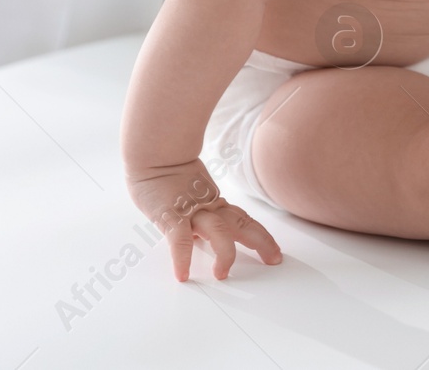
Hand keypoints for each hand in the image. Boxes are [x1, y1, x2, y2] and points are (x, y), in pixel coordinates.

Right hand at [127, 158, 282, 280]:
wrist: (154, 153)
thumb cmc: (168, 174)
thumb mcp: (192, 194)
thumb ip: (200, 211)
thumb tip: (201, 233)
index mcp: (214, 203)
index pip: (243, 220)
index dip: (261, 235)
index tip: (274, 250)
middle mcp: (208, 207)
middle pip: (241, 224)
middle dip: (261, 241)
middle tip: (274, 259)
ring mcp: (191, 211)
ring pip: (217, 231)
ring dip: (224, 253)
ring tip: (222, 274)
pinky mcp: (170, 215)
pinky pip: (179, 239)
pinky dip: (183, 257)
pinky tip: (183, 274)